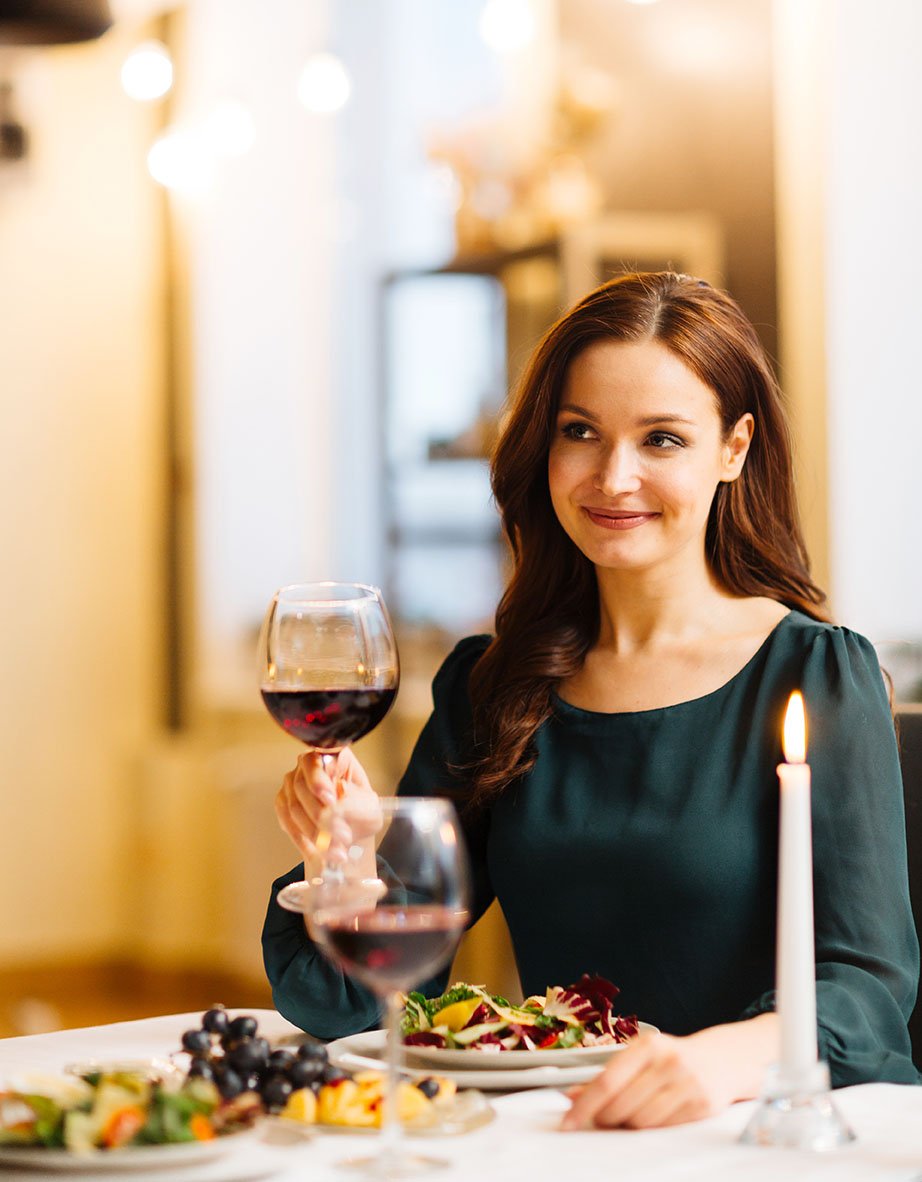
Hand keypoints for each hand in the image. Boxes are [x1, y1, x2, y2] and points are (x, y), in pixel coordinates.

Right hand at [275, 749, 378, 863]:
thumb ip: (357, 807)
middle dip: (322, 817)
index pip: (318, 757)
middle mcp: (309, 764)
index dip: (320, 779)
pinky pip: (287, 822)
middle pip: (303, 786)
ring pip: (294, 807)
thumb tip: (338, 809)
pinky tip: (319, 853)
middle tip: (343, 836)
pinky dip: (303, 840)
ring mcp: (292, 782)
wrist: (351, 830)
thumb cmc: (362, 813)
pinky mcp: (283, 802)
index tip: (331, 800)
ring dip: (315, 833)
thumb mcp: (370, 809)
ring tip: (337, 851)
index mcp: (333, 755)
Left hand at [561, 1016, 776, 1130]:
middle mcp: (668, 1062)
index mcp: (648, 1045)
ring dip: (628, 1125)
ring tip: (632, 1113)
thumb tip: (573, 1096)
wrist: (722, 1059)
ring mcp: (687, 1085)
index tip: (568, 1121)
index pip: (608, 1081)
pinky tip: (652, 1115)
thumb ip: (608, 1075)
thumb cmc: (673, 1058)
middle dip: (605, 1118)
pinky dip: (650, 1129)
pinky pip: (662, 1129)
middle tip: (603, 1117)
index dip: (585, 1105)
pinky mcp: (701, 1106)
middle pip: (622, 1106)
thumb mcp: (641, 1056)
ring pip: (640, 1122)